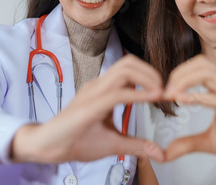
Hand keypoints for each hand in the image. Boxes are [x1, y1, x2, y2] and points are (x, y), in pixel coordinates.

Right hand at [12, 54, 164, 163]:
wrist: (50, 148)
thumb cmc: (76, 141)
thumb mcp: (114, 144)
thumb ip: (137, 144)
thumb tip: (159, 152)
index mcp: (103, 90)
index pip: (129, 69)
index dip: (150, 75)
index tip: (165, 92)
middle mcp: (99, 86)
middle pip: (128, 63)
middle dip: (151, 72)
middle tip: (165, 89)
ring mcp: (93, 92)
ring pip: (124, 70)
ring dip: (147, 78)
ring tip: (160, 92)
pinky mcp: (89, 106)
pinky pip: (117, 93)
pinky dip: (138, 95)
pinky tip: (152, 99)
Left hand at [163, 55, 215, 166]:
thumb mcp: (210, 142)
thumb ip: (187, 143)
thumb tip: (166, 152)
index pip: (196, 68)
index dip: (177, 76)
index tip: (162, 92)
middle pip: (200, 64)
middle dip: (178, 74)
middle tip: (163, 91)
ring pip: (208, 73)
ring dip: (185, 81)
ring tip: (171, 94)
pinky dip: (201, 97)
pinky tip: (186, 101)